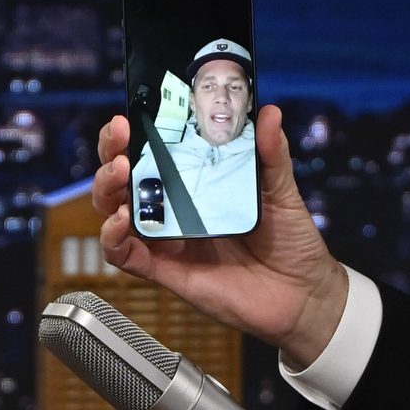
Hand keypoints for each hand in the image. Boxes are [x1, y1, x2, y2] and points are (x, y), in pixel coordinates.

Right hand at [94, 104, 347, 365]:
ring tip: (120, 173)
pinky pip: (125, 254)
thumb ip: (271, 153)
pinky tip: (121, 222)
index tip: (133, 115)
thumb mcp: (281, 191)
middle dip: (111, 152)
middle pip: (124, 177)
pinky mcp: (165, 269)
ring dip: (107, 189)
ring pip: (116, 210)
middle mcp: (175, 208)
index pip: (153, 151)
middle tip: (120, 137)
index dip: (135, 132)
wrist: (303, 295)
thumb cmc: (291, 242)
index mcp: (197, 183)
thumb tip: (268, 113)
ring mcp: (168, 238)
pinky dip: (113, 238)